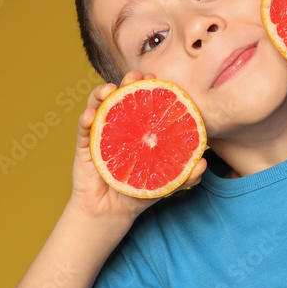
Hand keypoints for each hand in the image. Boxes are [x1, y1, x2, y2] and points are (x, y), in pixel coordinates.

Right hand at [70, 70, 207, 219]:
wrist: (112, 212)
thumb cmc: (139, 191)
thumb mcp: (165, 183)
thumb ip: (185, 174)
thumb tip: (204, 164)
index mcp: (140, 129)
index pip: (145, 103)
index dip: (151, 88)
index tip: (157, 78)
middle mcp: (121, 126)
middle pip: (124, 97)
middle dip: (129, 82)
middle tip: (136, 75)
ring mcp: (101, 133)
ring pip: (100, 105)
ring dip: (102, 92)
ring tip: (109, 89)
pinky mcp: (84, 145)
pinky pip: (82, 128)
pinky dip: (85, 118)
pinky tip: (91, 115)